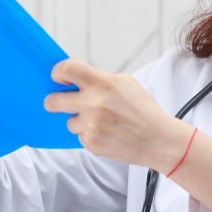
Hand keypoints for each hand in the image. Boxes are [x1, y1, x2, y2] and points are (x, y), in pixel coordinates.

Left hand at [43, 58, 190, 170]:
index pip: (66, 69)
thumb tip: (73, 79)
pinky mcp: (92, 142)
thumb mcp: (125, 83)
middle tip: (55, 102)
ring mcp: (92, 124)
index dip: (57, 73)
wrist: (159, 139)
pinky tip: (107, 134)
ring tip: (101, 122)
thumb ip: (99, 79)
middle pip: (53, 100)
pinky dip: (90, 135)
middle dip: (52, 102)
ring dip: (80, 122)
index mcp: (102, 82)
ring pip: (69, 121)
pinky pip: (80, 136)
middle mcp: (94, 102)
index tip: (57, 78)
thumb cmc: (143, 109)